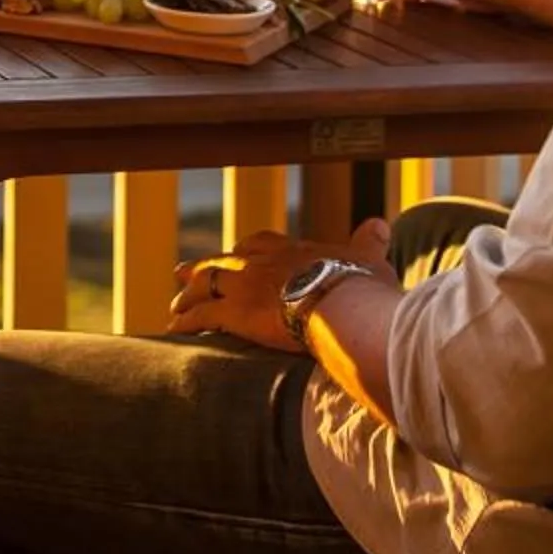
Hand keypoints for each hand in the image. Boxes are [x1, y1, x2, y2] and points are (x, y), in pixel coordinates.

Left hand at [166, 220, 389, 349]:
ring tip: (175, 306)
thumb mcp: (369, 258)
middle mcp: (263, 262)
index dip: (246, 250)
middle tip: (182, 272)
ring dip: (187, 295)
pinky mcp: (235, 312)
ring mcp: (246, 285)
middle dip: (204, 267)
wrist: (344, 304)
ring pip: (205, 285)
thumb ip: (369, 242)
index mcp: (293, 250)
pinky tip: (172, 330)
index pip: (261, 243)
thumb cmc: (362, 287)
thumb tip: (380, 223)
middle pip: (224, 261)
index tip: (237, 253)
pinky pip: (200, 316)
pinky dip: (184, 321)